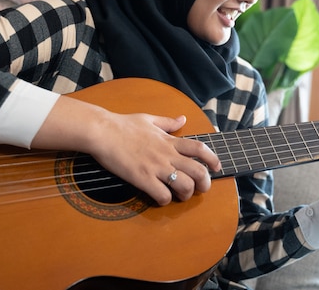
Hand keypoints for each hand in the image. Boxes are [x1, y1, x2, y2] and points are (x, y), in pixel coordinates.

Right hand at [32, 95, 220, 205]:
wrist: (102, 132)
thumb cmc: (123, 124)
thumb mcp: (149, 119)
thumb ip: (168, 122)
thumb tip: (183, 119)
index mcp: (170, 140)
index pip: (200, 149)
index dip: (213, 159)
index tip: (216, 167)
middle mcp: (167, 154)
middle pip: (198, 171)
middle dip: (205, 183)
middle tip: (201, 189)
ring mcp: (156, 167)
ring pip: (184, 185)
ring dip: (186, 194)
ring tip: (180, 195)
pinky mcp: (142, 178)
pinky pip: (162, 195)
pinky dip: (165, 200)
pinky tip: (160, 198)